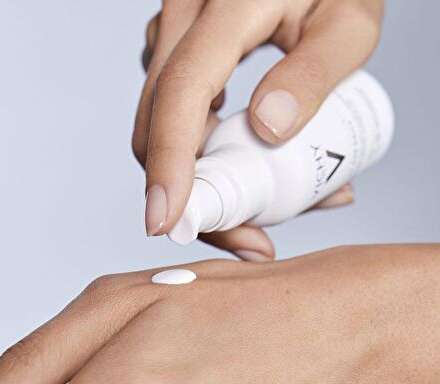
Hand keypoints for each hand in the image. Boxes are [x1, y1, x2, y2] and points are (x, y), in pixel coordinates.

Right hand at [133, 0, 382, 258]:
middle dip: (191, 194)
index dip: (169, 166)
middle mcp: (185, 18)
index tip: (169, 223)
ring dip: (200, 178)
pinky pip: (175, 113)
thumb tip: (268, 129)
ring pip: (162, 126)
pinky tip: (243, 164)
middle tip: (248, 238)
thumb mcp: (348, 22)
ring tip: (259, 206)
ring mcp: (176, 34)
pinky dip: (202, 153)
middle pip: (159, 126)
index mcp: (225, 7)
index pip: (181, 95)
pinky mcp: (180, 52)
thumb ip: (313, 72)